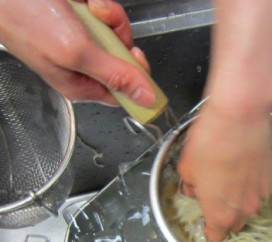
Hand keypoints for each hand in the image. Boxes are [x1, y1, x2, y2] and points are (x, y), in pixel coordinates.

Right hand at [0, 0, 154, 105]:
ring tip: (88, 6)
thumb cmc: (25, 17)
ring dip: (108, 15)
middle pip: (123, 58)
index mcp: (82, 85)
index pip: (123, 92)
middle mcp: (83, 65)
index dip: (136, 76)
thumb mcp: (76, 53)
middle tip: (103, 23)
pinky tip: (83, 0)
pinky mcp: (78, 18)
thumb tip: (146, 100)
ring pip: (115, 32)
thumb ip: (115, 75)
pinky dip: (97, 3)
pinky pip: (103, 14)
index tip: (136, 56)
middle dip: (118, 35)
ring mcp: (81, 40)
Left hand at [178, 101, 271, 241]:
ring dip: (240, 200)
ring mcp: (261, 193)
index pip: (217, 236)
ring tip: (231, 179)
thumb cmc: (210, 142)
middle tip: (216, 199)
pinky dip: (252, 183)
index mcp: (220, 213)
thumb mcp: (187, 167)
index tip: (206, 224)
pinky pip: (260, 188)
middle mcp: (244, 209)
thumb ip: (190, 186)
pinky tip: (244, 167)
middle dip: (225, 217)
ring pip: (250, 206)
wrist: (239, 116)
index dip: (210, 231)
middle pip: (235, 224)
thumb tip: (193, 189)